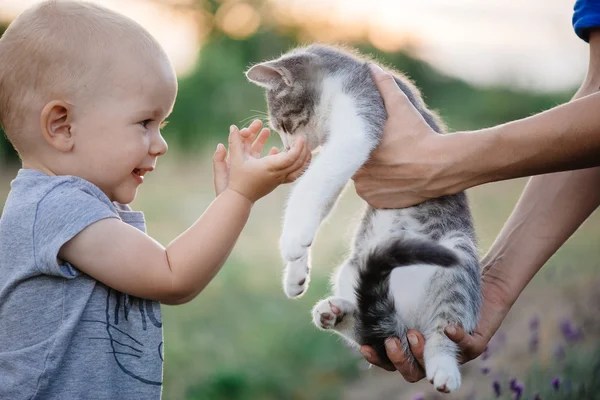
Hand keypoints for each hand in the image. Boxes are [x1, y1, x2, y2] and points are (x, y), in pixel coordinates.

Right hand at [214, 121, 308, 202]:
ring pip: (298, 171)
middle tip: (305, 140)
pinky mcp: (278, 183)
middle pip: (297, 163)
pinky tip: (301, 160)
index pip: (290, 158)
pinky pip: (294, 175)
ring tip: (308, 150)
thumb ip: (235, 142)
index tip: (301, 137)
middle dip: (304, 151)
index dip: (298, 147)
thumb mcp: (236, 159)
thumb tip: (233, 126)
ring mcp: (279, 180)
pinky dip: (301, 167)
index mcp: (269, 167)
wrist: (240, 198)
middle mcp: (277, 174)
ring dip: (305, 160)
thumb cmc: (238, 178)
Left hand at [352, 65, 453, 208]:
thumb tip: (371, 67)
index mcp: (355, 151)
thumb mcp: (400, 107)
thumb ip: (383, 86)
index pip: (341, 148)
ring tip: (389, 164)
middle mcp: (356, 174)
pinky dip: (379, 189)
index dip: (350, 143)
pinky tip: (393, 178)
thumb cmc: (418, 135)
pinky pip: (372, 195)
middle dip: (361, 158)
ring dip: (369, 174)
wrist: (442, 166)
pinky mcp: (378, 204)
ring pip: (361, 180)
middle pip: (351, 165)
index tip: (365, 140)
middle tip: (382, 151)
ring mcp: (367, 191)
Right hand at [359, 269, 512, 380]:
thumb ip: (371, 295)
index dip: (377, 358)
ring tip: (414, 334)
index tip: (365, 347)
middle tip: (391, 342)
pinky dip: (457, 338)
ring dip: (422, 353)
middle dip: (399, 360)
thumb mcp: (393, 284)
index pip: (389, 360)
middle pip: (411, 371)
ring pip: (437, 365)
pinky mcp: (475, 340)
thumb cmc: (423, 275)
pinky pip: (468, 346)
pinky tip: (448, 327)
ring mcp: (453, 349)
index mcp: (408, 342)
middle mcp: (430, 351)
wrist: (459, 265)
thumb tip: (335, 300)